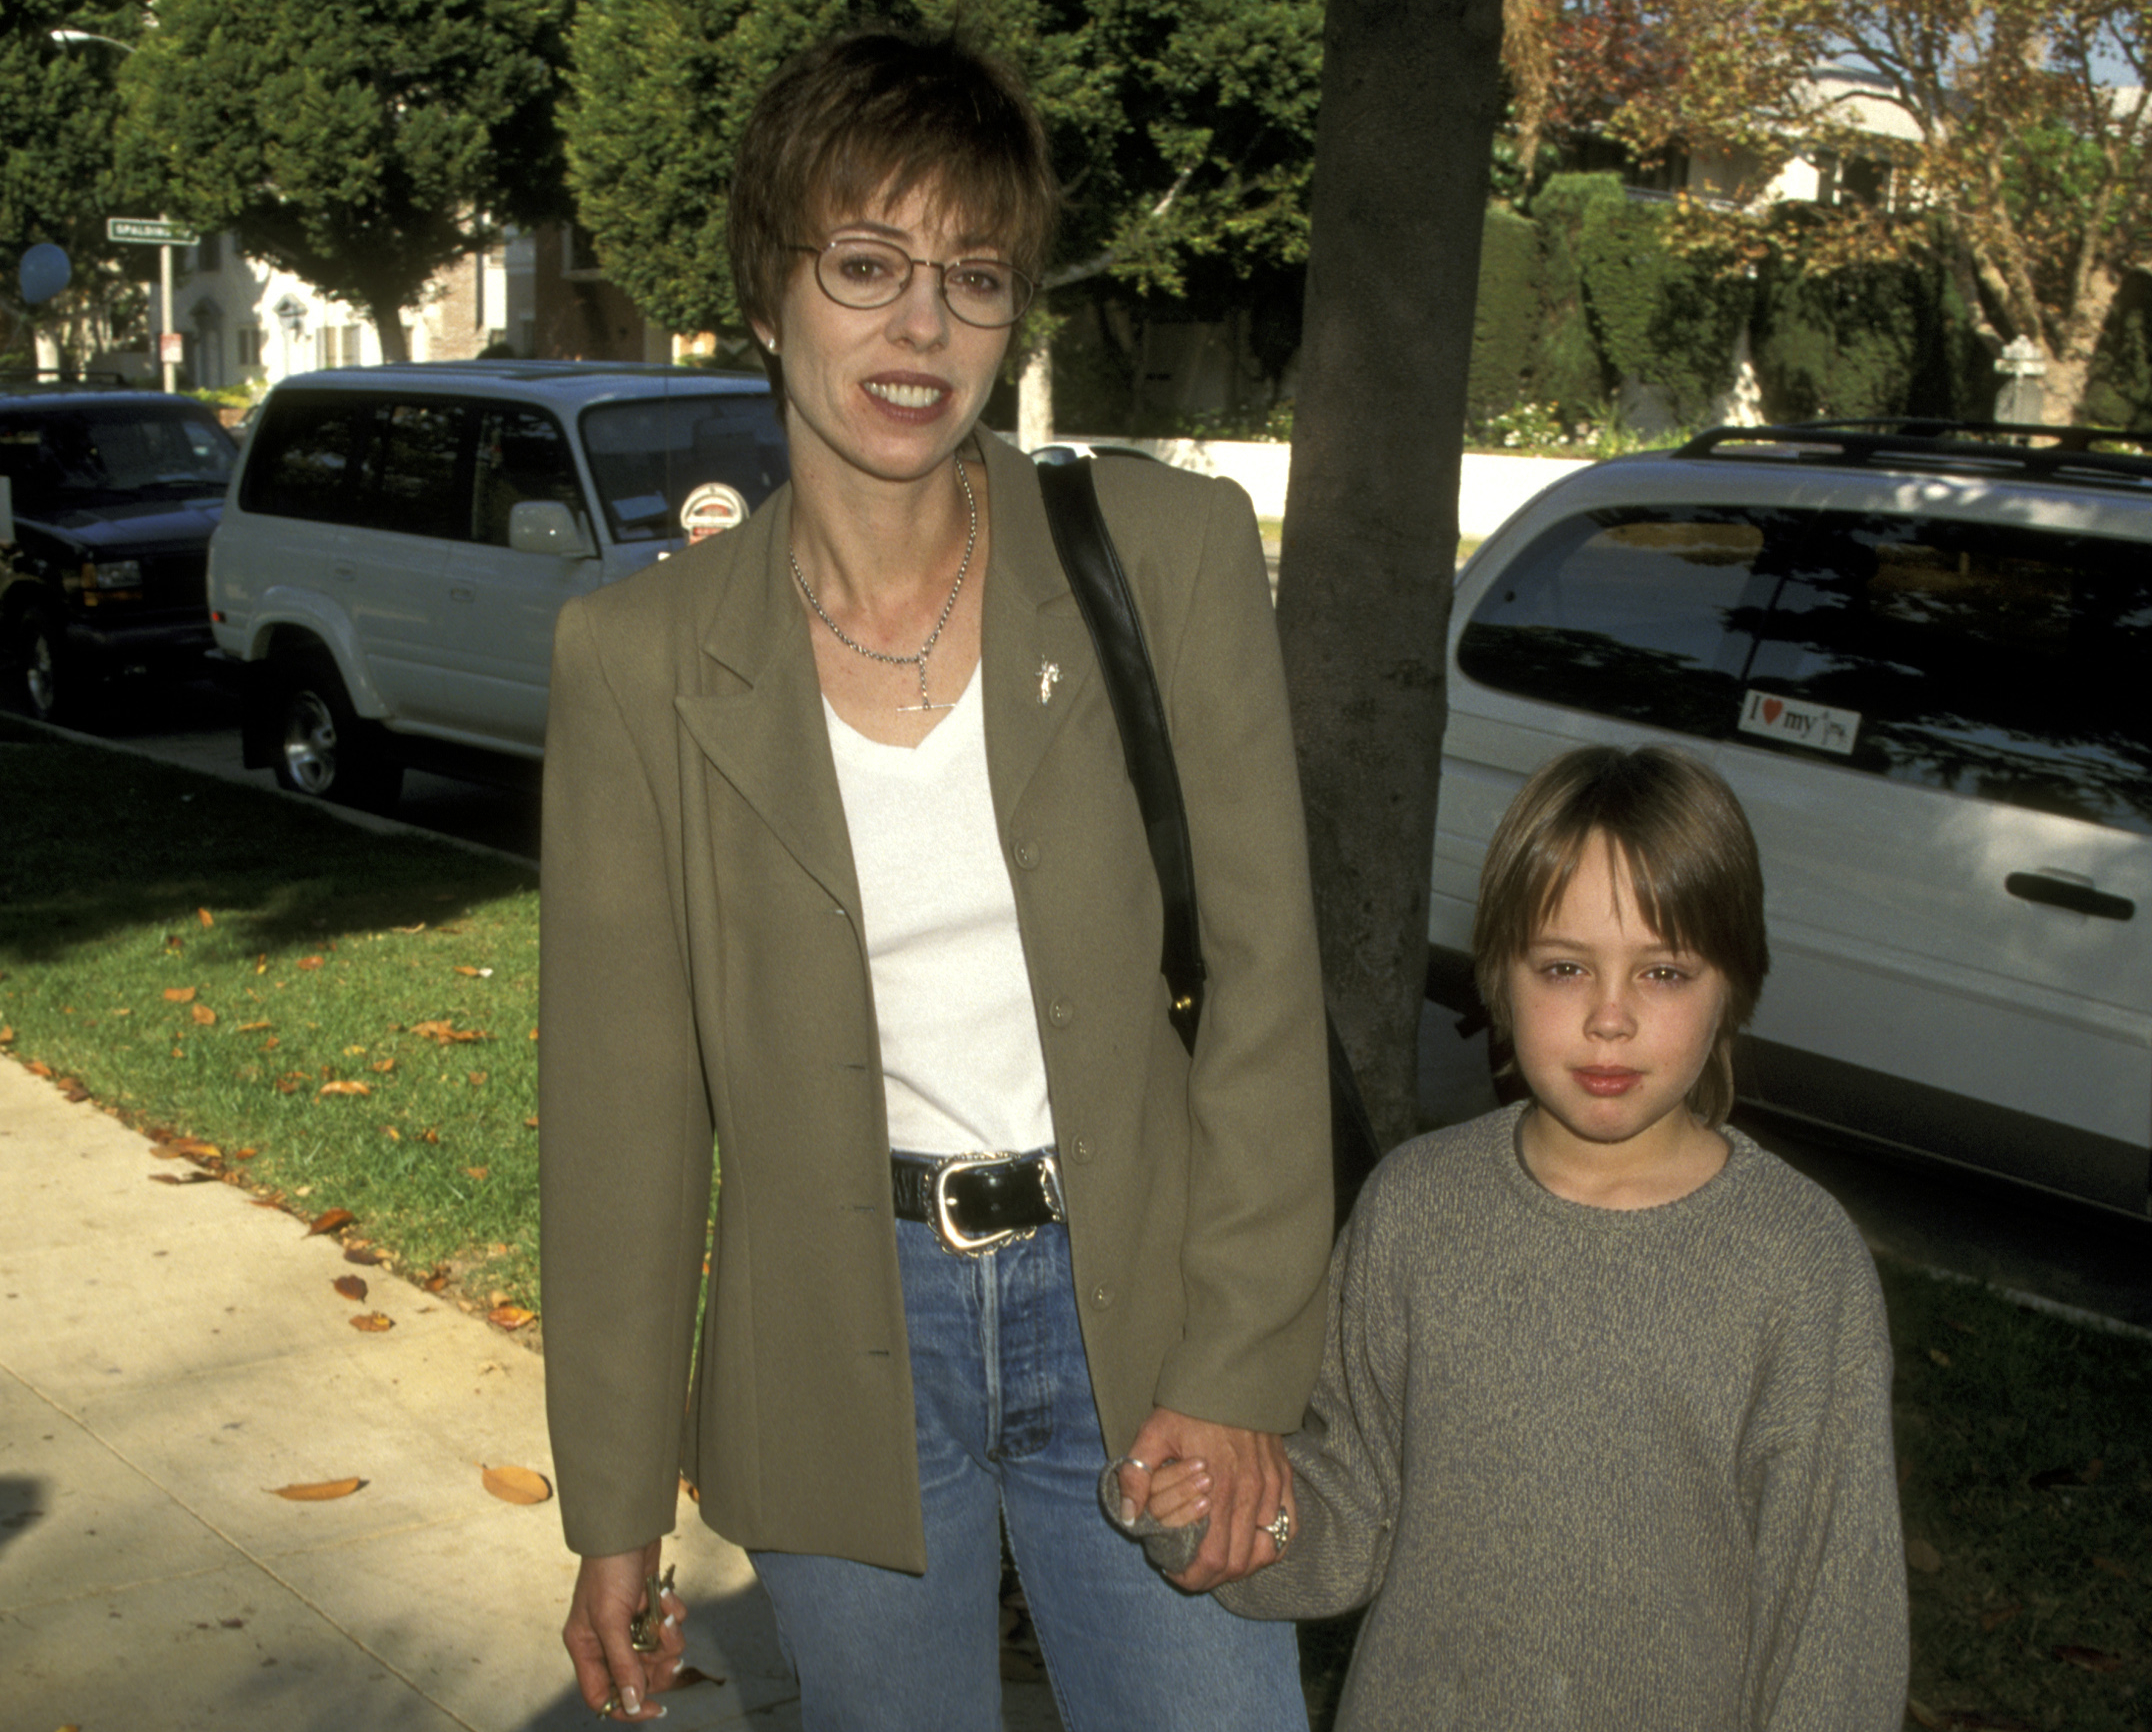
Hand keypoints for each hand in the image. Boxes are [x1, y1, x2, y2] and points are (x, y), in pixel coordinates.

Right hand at [563, 1541, 687, 1720]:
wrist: (630, 1527)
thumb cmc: (610, 1570)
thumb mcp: (613, 1620)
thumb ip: (622, 1663)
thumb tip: (632, 1704)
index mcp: (586, 1647)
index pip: (602, 1695)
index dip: (627, 1707)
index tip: (655, 1708)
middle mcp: (606, 1639)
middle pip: (637, 1676)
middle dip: (657, 1665)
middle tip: (670, 1654)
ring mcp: (629, 1623)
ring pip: (657, 1652)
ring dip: (668, 1638)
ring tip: (667, 1617)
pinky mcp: (649, 1606)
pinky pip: (667, 1626)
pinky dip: (672, 1613)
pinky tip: (668, 1596)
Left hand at [1118, 1408, 1296, 1590]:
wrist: (1232, 1376)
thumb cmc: (1190, 1407)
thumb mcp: (1153, 1434)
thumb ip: (1136, 1476)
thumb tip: (1129, 1517)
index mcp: (1218, 1489)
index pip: (1213, 1559)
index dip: (1193, 1577)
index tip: (1175, 1572)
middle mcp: (1250, 1495)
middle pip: (1239, 1563)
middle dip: (1213, 1577)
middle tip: (1193, 1571)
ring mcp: (1271, 1489)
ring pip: (1265, 1552)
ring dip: (1242, 1565)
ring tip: (1219, 1560)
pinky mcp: (1284, 1479)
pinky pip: (1289, 1529)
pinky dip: (1271, 1546)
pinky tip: (1251, 1544)